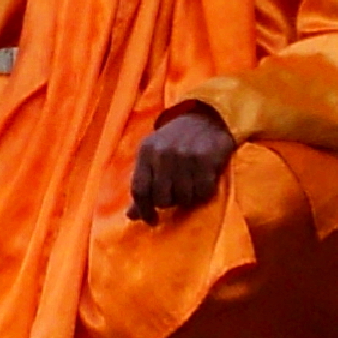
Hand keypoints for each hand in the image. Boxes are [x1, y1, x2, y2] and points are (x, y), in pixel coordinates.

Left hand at [127, 106, 236, 222]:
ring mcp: (184, 155)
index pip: (139, 189)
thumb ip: (143, 184)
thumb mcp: (154, 156)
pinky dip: (205, 192)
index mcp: (146, 152)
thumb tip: (132, 215)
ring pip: (184, 198)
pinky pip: (203, 191)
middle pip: (162, 198)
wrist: (206, 117)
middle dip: (170, 201)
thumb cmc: (176, 141)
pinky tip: (205, 181)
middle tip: (177, 193)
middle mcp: (163, 153)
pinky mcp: (205, 158)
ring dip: (189, 198)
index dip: (144, 210)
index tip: (152, 220)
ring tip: (192, 185)